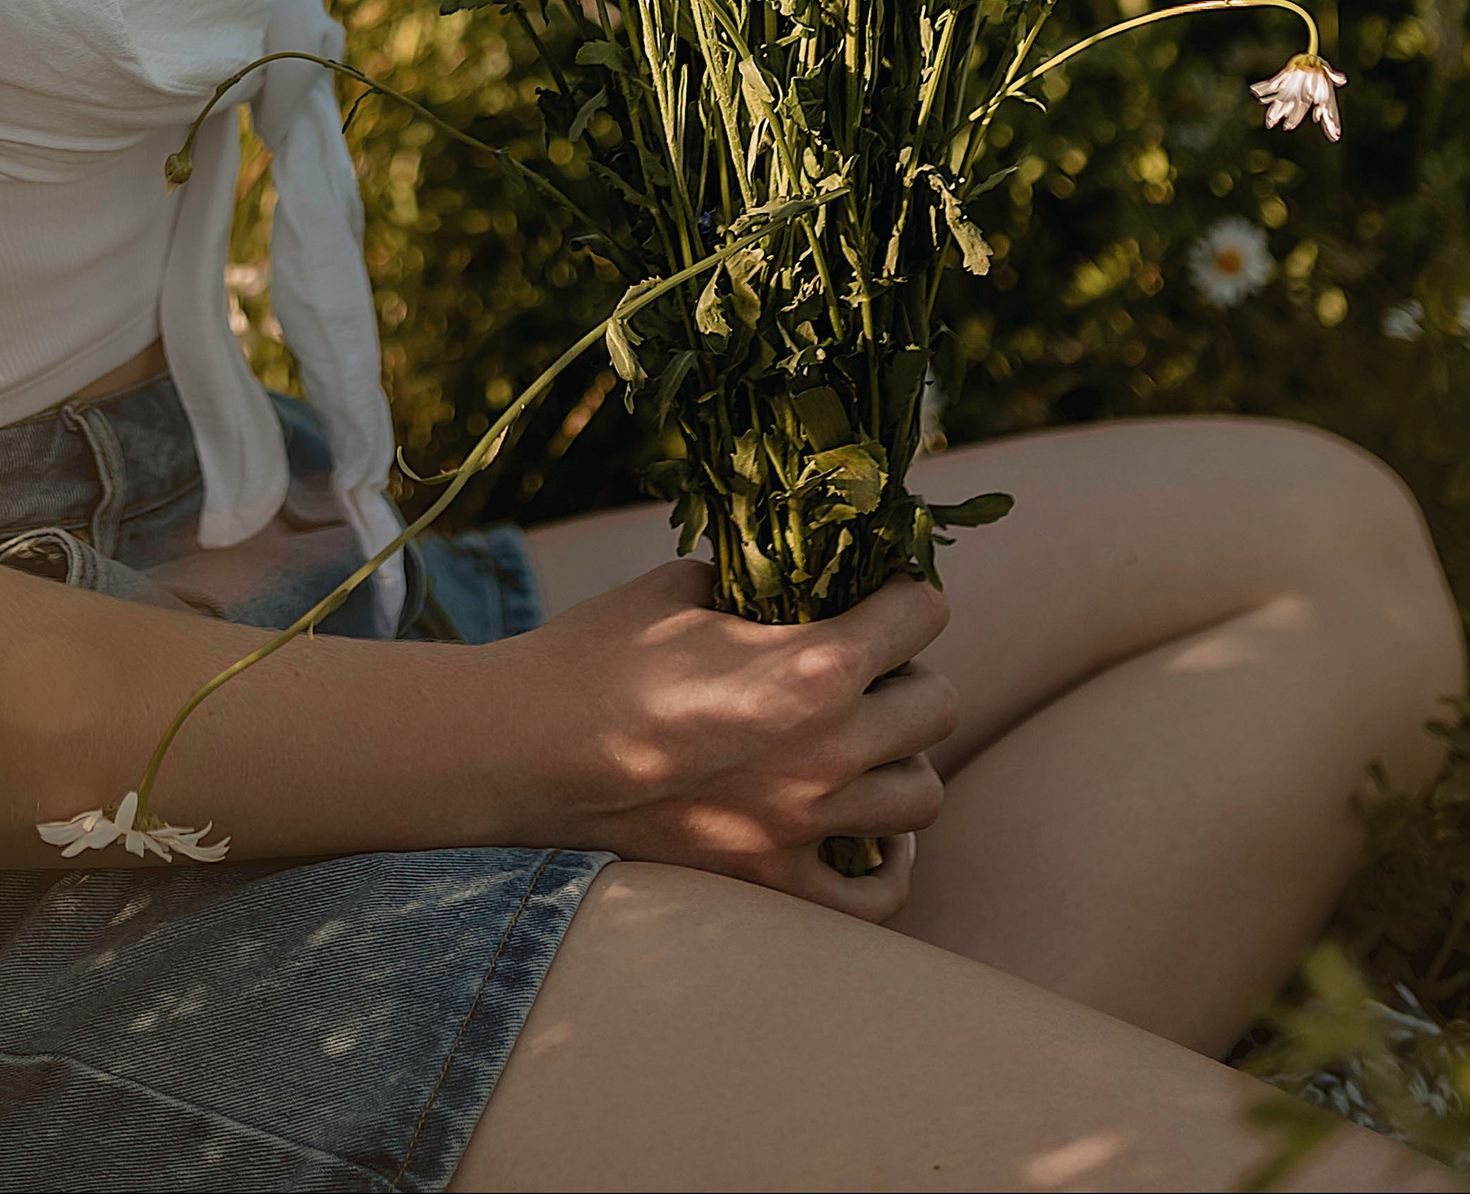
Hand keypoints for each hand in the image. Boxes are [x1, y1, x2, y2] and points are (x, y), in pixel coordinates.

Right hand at [511, 561, 958, 924]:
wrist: (530, 746)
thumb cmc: (601, 652)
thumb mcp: (686, 585)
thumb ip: (757, 580)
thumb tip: (793, 573)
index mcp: (815, 664)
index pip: (924, 616)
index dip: (906, 592)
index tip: (885, 591)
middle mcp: (829, 750)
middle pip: (939, 706)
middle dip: (910, 673)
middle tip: (868, 665)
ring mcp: (806, 826)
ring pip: (923, 797)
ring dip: (903, 760)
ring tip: (866, 741)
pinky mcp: (773, 880)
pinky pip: (877, 896)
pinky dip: (888, 864)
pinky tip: (870, 831)